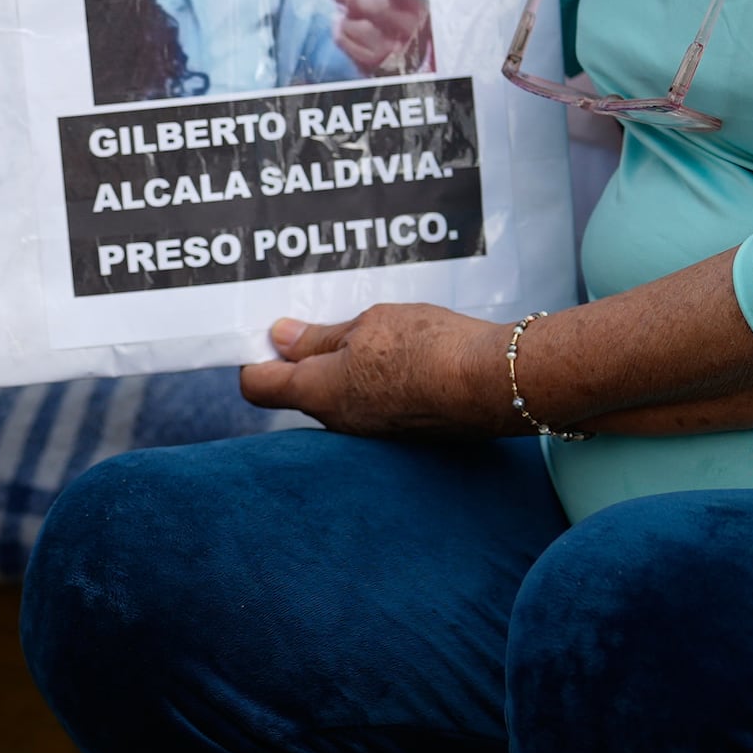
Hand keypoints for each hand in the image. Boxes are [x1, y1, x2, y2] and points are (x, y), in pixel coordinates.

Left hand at [237, 302, 503, 437]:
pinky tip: (403, 353)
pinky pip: (375, 403)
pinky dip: (378, 380)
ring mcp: (373, 431)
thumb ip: (319, 337)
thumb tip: (278, 337)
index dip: (255, 356)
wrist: (497, 383)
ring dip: (345, 367)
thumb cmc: (427, 347)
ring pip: (341, 396)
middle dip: (304, 358)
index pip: (258, 386)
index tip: (268, 331)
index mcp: (318, 392)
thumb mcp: (368, 325)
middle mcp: (339, 422)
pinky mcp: (405, 430)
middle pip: (300, 391)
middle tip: (326, 321)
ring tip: (373, 332)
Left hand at [331, 0, 430, 76]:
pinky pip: (343, 41)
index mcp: (415, 6)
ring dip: (344, 15)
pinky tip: (341, 25)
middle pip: (377, 9)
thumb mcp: (395, 0)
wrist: (406, 55)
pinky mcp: (372, 64)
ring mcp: (389, 50)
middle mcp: (407, 29)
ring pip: (355, 25)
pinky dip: (338, 30)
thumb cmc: (397, 18)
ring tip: (344, 12)